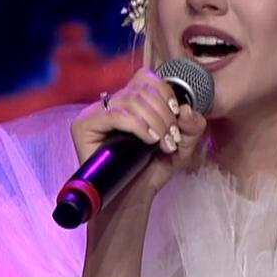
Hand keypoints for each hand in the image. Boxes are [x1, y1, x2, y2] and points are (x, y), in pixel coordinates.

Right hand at [70, 67, 208, 205]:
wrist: (132, 198)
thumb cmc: (152, 170)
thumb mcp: (182, 146)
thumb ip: (192, 126)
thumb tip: (186, 108)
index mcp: (131, 101)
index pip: (146, 78)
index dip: (166, 93)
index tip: (177, 117)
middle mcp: (111, 103)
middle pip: (142, 88)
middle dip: (165, 113)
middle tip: (173, 138)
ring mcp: (95, 113)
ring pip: (132, 100)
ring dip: (156, 121)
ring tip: (164, 143)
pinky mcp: (83, 125)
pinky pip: (116, 114)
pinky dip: (139, 126)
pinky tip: (150, 140)